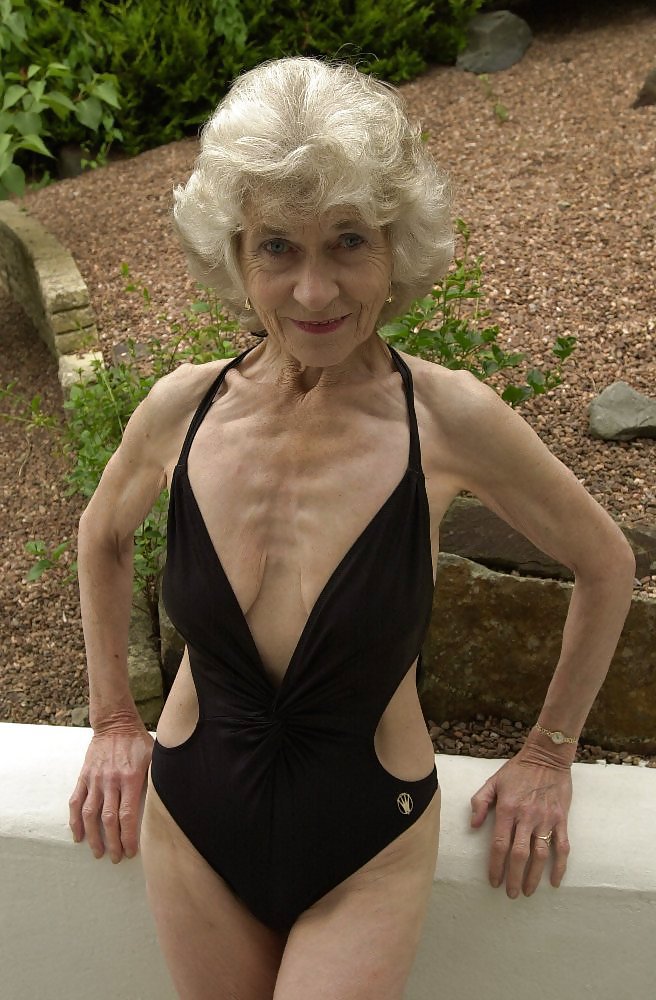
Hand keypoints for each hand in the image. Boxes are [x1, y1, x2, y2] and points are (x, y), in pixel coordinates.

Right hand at [69, 720, 153, 862]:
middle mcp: (111, 781)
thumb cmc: (138, 742)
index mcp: (130, 778)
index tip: (130, 852)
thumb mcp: (155, 756)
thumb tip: (170, 798)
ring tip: (97, 852)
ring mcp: (95, 780)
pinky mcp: (84, 777)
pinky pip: (76, 802)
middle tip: (115, 858)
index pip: (127, 815)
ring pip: (90, 814)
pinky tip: (78, 835)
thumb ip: (158, 777)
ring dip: (93, 836)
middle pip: (108, 819)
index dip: (128, 836)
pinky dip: (75, 820)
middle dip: (112, 842)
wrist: (115, 724)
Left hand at [470, 747, 571, 897]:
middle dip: (514, 878)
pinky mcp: (561, 819)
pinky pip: (562, 847)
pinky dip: (559, 866)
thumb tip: (473, 825)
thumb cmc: (517, 770)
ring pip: (541, 855)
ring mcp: (545, 819)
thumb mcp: (493, 781)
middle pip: (519, 855)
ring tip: (529, 892)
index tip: (494, 881)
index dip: (496, 866)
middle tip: (511, 894)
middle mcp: (526, 817)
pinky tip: (555, 881)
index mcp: (507, 809)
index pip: (499, 845)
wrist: (547, 757)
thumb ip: (480, 802)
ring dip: (534, 877)